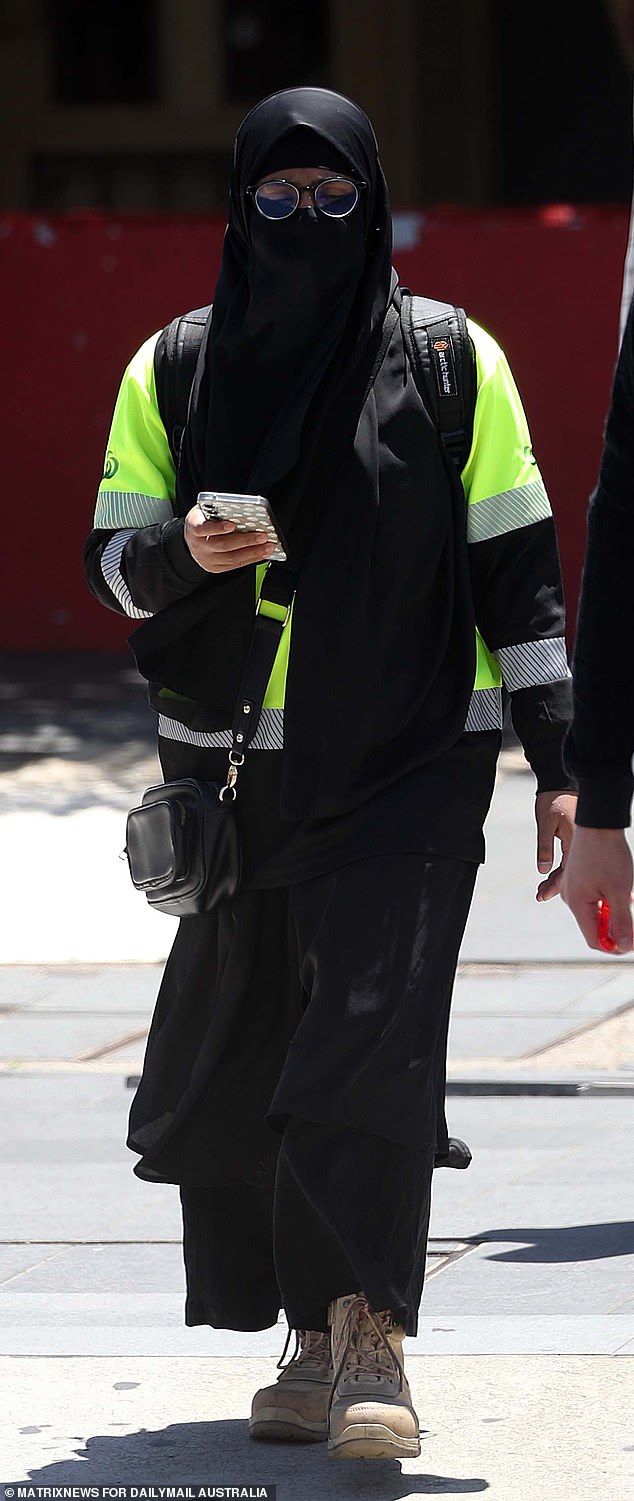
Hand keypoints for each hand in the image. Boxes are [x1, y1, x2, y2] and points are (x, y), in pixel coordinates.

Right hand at [184, 506, 275, 572]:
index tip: (232, 524)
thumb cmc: (202, 520)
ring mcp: (207, 559)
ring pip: (231, 558)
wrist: (190, 539)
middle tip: (262, 536)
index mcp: (194, 527)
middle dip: (245, 541)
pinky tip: (262, 553)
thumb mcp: (205, 511)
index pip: (204, 528)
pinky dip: (251, 559)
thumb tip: (244, 511)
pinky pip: (235, 565)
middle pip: (223, 545)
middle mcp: (199, 546)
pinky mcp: (215, 568)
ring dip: (253, 552)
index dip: (218, 528)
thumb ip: (219, 512)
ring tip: (268, 546)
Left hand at [534, 790, 577, 901]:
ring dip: (557, 879)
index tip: (542, 896)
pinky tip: (550, 875)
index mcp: (575, 840)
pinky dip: (560, 868)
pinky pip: (569, 858)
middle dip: (555, 886)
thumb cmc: (553, 800)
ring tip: (542, 890)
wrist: (560, 784)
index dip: (555, 885)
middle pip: (570, 872)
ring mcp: (578, 842)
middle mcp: (579, 844)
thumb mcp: (545, 823)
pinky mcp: (575, 839)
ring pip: (569, 867)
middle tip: (540, 896)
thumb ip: (544, 847)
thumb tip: (543, 870)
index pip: (567, 870)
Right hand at [561, 826, 633, 952]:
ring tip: (627, 895)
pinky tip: (621, 888)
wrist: (599, 822)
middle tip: (633, 919)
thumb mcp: (620, 891)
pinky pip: (594, 899)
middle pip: (594, 927)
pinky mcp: (579, 880)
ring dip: (615, 912)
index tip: (633, 941)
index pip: (594, 939)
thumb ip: (621, 921)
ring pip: (596, 912)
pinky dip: (609, 900)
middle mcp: (570, 898)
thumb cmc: (608, 855)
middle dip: (616, 927)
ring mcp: (573, 888)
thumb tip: (624, 946)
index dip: (614, 946)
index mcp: (576, 903)